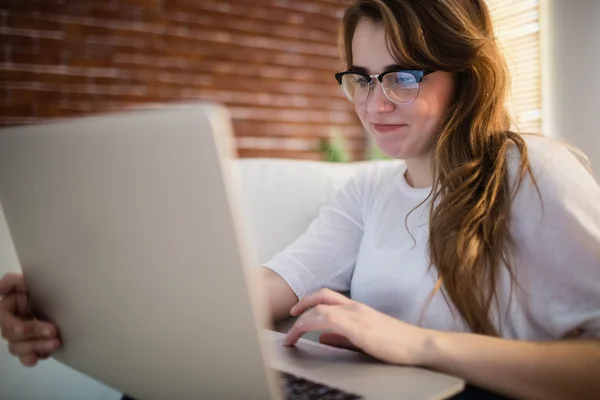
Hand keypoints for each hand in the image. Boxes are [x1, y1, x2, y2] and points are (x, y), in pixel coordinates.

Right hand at [0, 272, 60, 366]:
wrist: (64, 298)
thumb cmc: (46, 287)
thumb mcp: (32, 280)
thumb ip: (13, 282)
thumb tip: (0, 289)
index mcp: (8, 307)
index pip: (3, 318)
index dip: (15, 321)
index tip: (24, 329)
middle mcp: (11, 323)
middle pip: (11, 333)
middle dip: (32, 332)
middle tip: (53, 331)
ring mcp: (20, 337)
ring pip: (17, 347)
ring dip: (35, 346)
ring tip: (56, 343)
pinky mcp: (31, 346)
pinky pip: (25, 357)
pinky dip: (30, 358)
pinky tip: (38, 358)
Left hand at [284, 289, 432, 365]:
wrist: (418, 345)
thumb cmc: (396, 344)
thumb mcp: (364, 340)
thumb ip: (342, 338)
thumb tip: (323, 338)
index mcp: (358, 308)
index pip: (330, 296)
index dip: (311, 300)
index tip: (299, 311)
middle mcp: (355, 307)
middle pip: (322, 296)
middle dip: (303, 304)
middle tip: (291, 316)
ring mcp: (356, 315)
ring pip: (320, 308)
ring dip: (302, 319)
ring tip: (291, 334)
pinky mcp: (356, 326)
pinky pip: (326, 320)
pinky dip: (309, 325)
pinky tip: (302, 334)